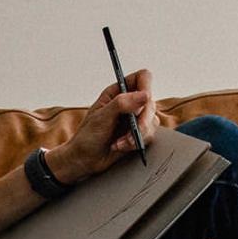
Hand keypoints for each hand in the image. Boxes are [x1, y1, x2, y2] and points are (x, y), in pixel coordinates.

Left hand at [51, 68, 158, 183]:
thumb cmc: (87, 136)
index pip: (142, 78)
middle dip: (142, 121)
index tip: (144, 100)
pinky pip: (149, 135)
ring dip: (138, 135)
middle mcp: (129, 103)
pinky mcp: (139, 134)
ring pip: (152, 121)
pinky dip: (136, 143)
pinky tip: (121, 146)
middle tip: (133, 131)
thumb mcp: (101, 117)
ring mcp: (135, 119)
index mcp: (118, 92)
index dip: (146, 86)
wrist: (85, 160)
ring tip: (120, 142)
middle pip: (150, 103)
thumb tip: (144, 95)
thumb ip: (122, 104)